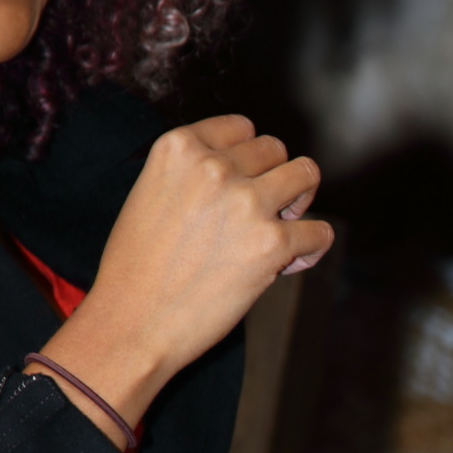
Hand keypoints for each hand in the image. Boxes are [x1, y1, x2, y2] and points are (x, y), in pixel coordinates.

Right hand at [22, 115, 330, 443]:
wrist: (131, 324)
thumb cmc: (136, 270)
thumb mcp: (150, 194)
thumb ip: (193, 174)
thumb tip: (246, 172)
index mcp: (179, 147)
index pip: (242, 128)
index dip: (248, 159)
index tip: (239, 187)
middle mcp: (214, 166)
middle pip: (275, 149)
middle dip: (273, 180)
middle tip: (258, 218)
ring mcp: (246, 202)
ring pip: (306, 174)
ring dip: (300, 201)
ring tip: (278, 231)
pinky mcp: (272, 243)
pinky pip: (320, 231)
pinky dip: (312, 248)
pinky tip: (288, 265)